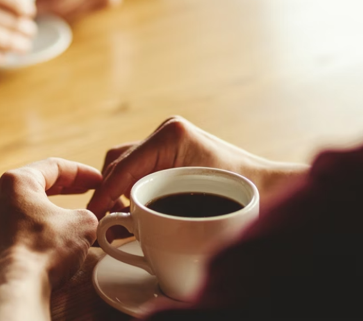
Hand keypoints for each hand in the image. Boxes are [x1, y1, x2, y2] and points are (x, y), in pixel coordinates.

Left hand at [0, 159, 101, 288]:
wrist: (16, 287)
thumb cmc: (44, 250)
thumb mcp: (83, 224)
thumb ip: (87, 213)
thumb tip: (85, 220)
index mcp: (16, 182)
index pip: (53, 167)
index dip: (81, 172)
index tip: (96, 180)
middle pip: (33, 186)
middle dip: (61, 190)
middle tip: (83, 191)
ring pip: (18, 211)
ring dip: (40, 213)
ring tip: (62, 221)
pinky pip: (8, 234)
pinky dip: (26, 235)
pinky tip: (41, 244)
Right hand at [87, 117, 307, 218]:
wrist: (268, 188)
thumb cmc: (241, 197)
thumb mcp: (192, 205)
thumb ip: (150, 213)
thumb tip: (113, 231)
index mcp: (170, 135)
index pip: (123, 167)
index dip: (104, 194)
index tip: (93, 215)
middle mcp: (166, 130)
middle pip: (118, 163)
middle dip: (108, 193)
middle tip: (103, 222)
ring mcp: (167, 139)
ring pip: (125, 163)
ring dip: (118, 190)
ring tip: (118, 218)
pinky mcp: (170, 150)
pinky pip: (139, 167)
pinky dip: (131, 187)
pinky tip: (135, 209)